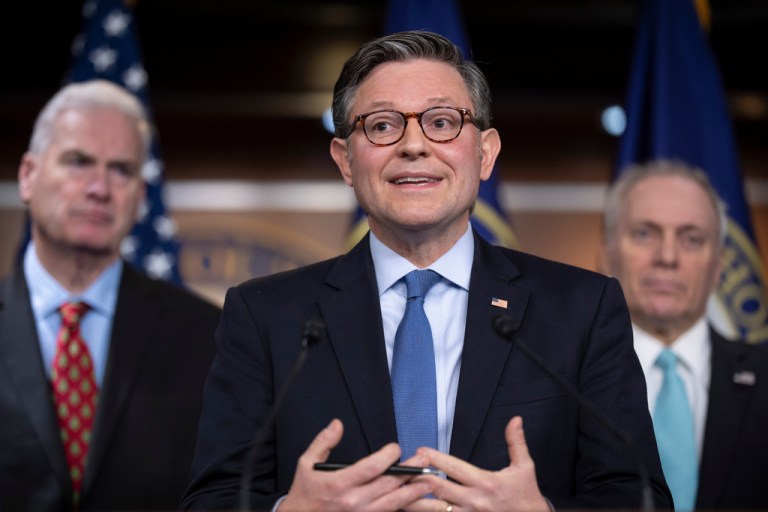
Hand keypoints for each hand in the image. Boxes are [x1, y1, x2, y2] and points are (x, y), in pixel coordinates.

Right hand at [279, 419, 434, 510]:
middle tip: (423, 460)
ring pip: (392, 503)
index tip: (395, 448)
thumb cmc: (304, 494)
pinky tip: (414, 502)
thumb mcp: (306, 463)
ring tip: (428, 483)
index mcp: (339, 484)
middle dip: (408, 471)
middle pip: (387, 485)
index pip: (371, 468)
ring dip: (412, 493)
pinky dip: (402, 508)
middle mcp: (352, 501)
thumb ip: (323, 442)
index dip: (387, 456)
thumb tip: (337, 424)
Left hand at [407, 417, 549, 511]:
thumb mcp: (524, 467)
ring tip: (396, 494)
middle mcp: (473, 501)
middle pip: (438, 489)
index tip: (419, 450)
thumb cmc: (526, 495)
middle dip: (417, 478)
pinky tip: (410, 509)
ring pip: (435, 510)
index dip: (435, 459)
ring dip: (415, 501)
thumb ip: (516, 442)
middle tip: (399, 470)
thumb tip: (515, 419)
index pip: (454, 468)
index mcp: (485, 483)